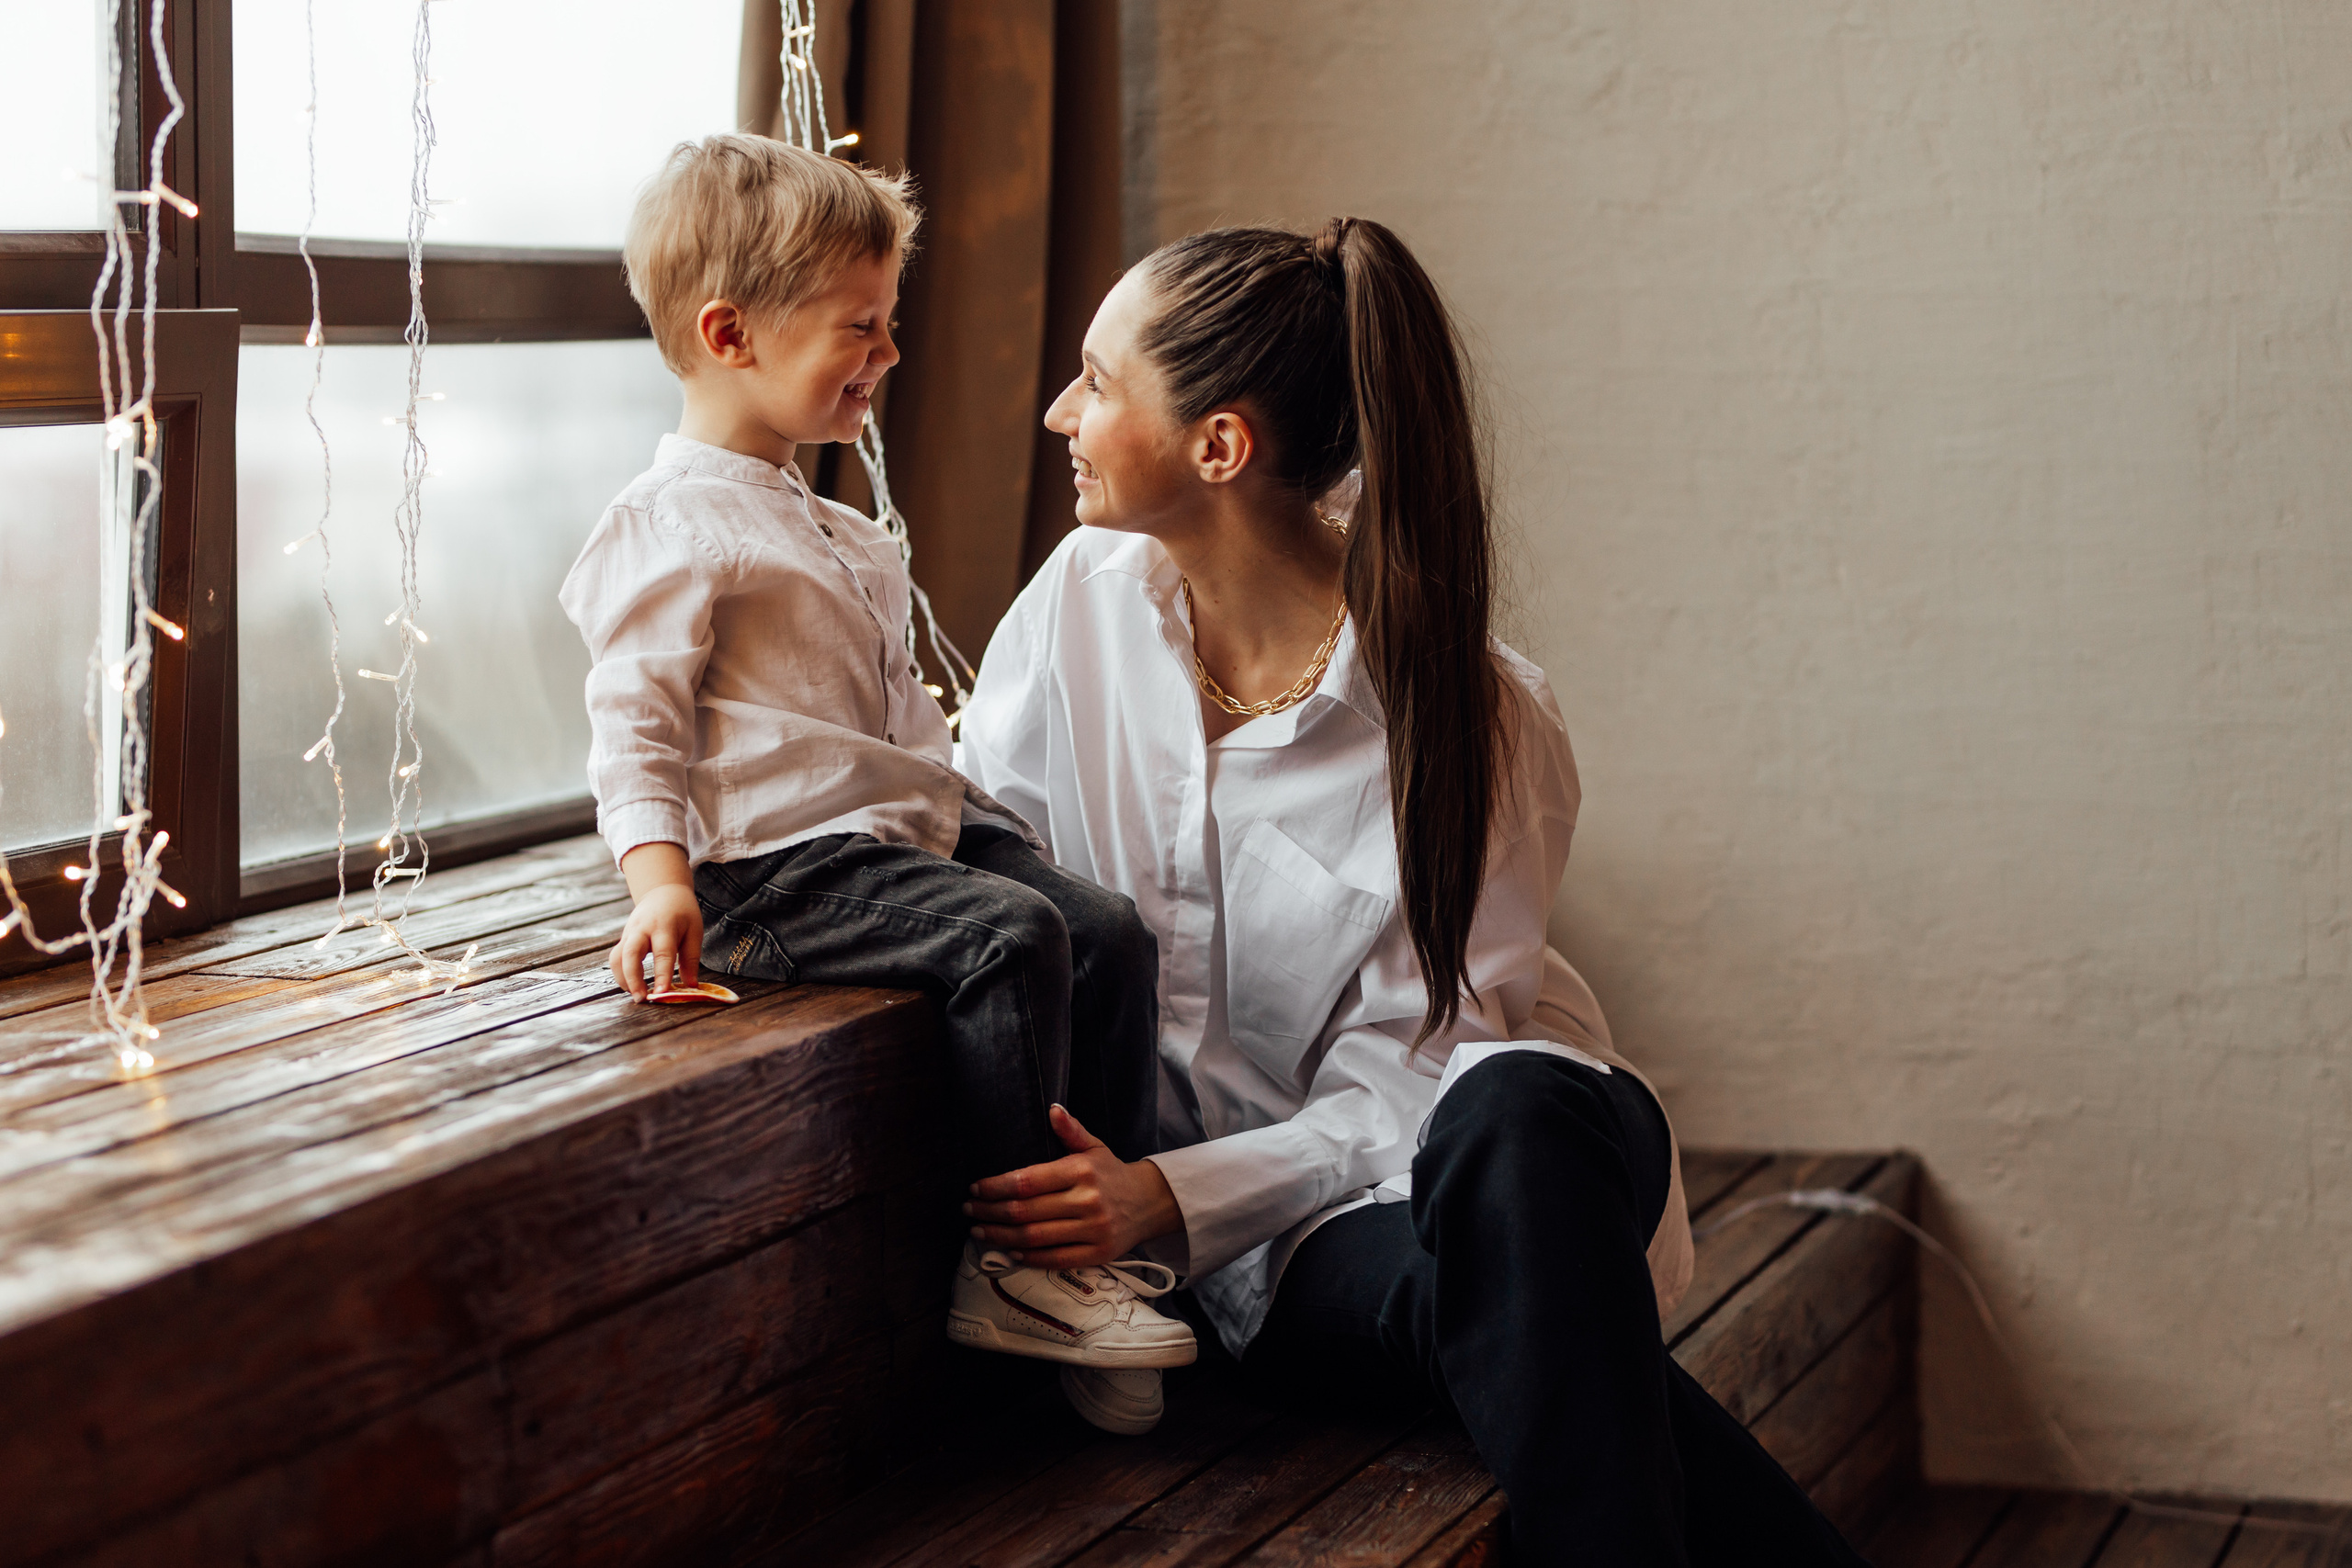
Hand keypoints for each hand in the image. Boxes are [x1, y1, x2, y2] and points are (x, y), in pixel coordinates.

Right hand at [612, 843, 700, 999]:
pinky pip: (616, 958)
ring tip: (637, 995)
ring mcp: (629, 933)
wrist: (663, 891)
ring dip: (623, 979)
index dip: (661, 975)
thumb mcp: (694, 931)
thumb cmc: (683, 913)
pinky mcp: (623, 939)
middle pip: (630, 954)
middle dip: (633, 978)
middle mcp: (642, 929)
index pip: (662, 953)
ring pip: (617, 957)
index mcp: (664, 926)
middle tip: (641, 998)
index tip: (661, 994)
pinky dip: (621, 974)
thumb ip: (691, 959)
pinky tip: (632, 986)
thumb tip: (692, 986)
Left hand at [964, 1105, 1183, 1268]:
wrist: (1150, 1202)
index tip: (976, 1189)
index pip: (1028, 1180)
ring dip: (1001, 1236)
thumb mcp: (1094, 1147)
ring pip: (1035, 1237)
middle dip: (990, 1212)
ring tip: (980, 1231)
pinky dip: (1029, 1257)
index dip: (996, 1187)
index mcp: (1081, 1170)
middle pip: (1025, 1211)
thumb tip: (1052, 1109)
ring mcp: (1093, 1230)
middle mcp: (1087, 1200)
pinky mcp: (1098, 1253)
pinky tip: (1010, 1251)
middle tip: (970, 1210)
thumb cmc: (1113, 1174)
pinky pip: (1055, 1259)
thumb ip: (1070, 1130)